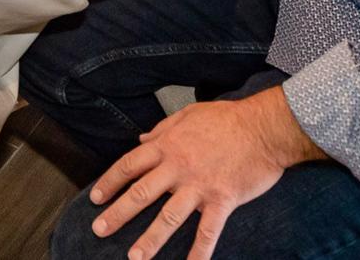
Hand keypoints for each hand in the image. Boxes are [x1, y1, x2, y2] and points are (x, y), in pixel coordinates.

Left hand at [85, 88, 320, 259]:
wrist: (264, 127)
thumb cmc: (227, 119)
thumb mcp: (188, 114)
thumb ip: (162, 129)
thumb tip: (141, 139)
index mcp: (168, 146)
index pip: (129, 165)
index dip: (110, 182)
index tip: (95, 198)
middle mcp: (178, 167)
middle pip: (141, 194)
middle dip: (118, 214)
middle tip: (99, 230)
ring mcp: (200, 186)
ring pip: (168, 217)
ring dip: (150, 239)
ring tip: (133, 257)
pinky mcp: (222, 200)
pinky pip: (208, 231)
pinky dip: (199, 251)